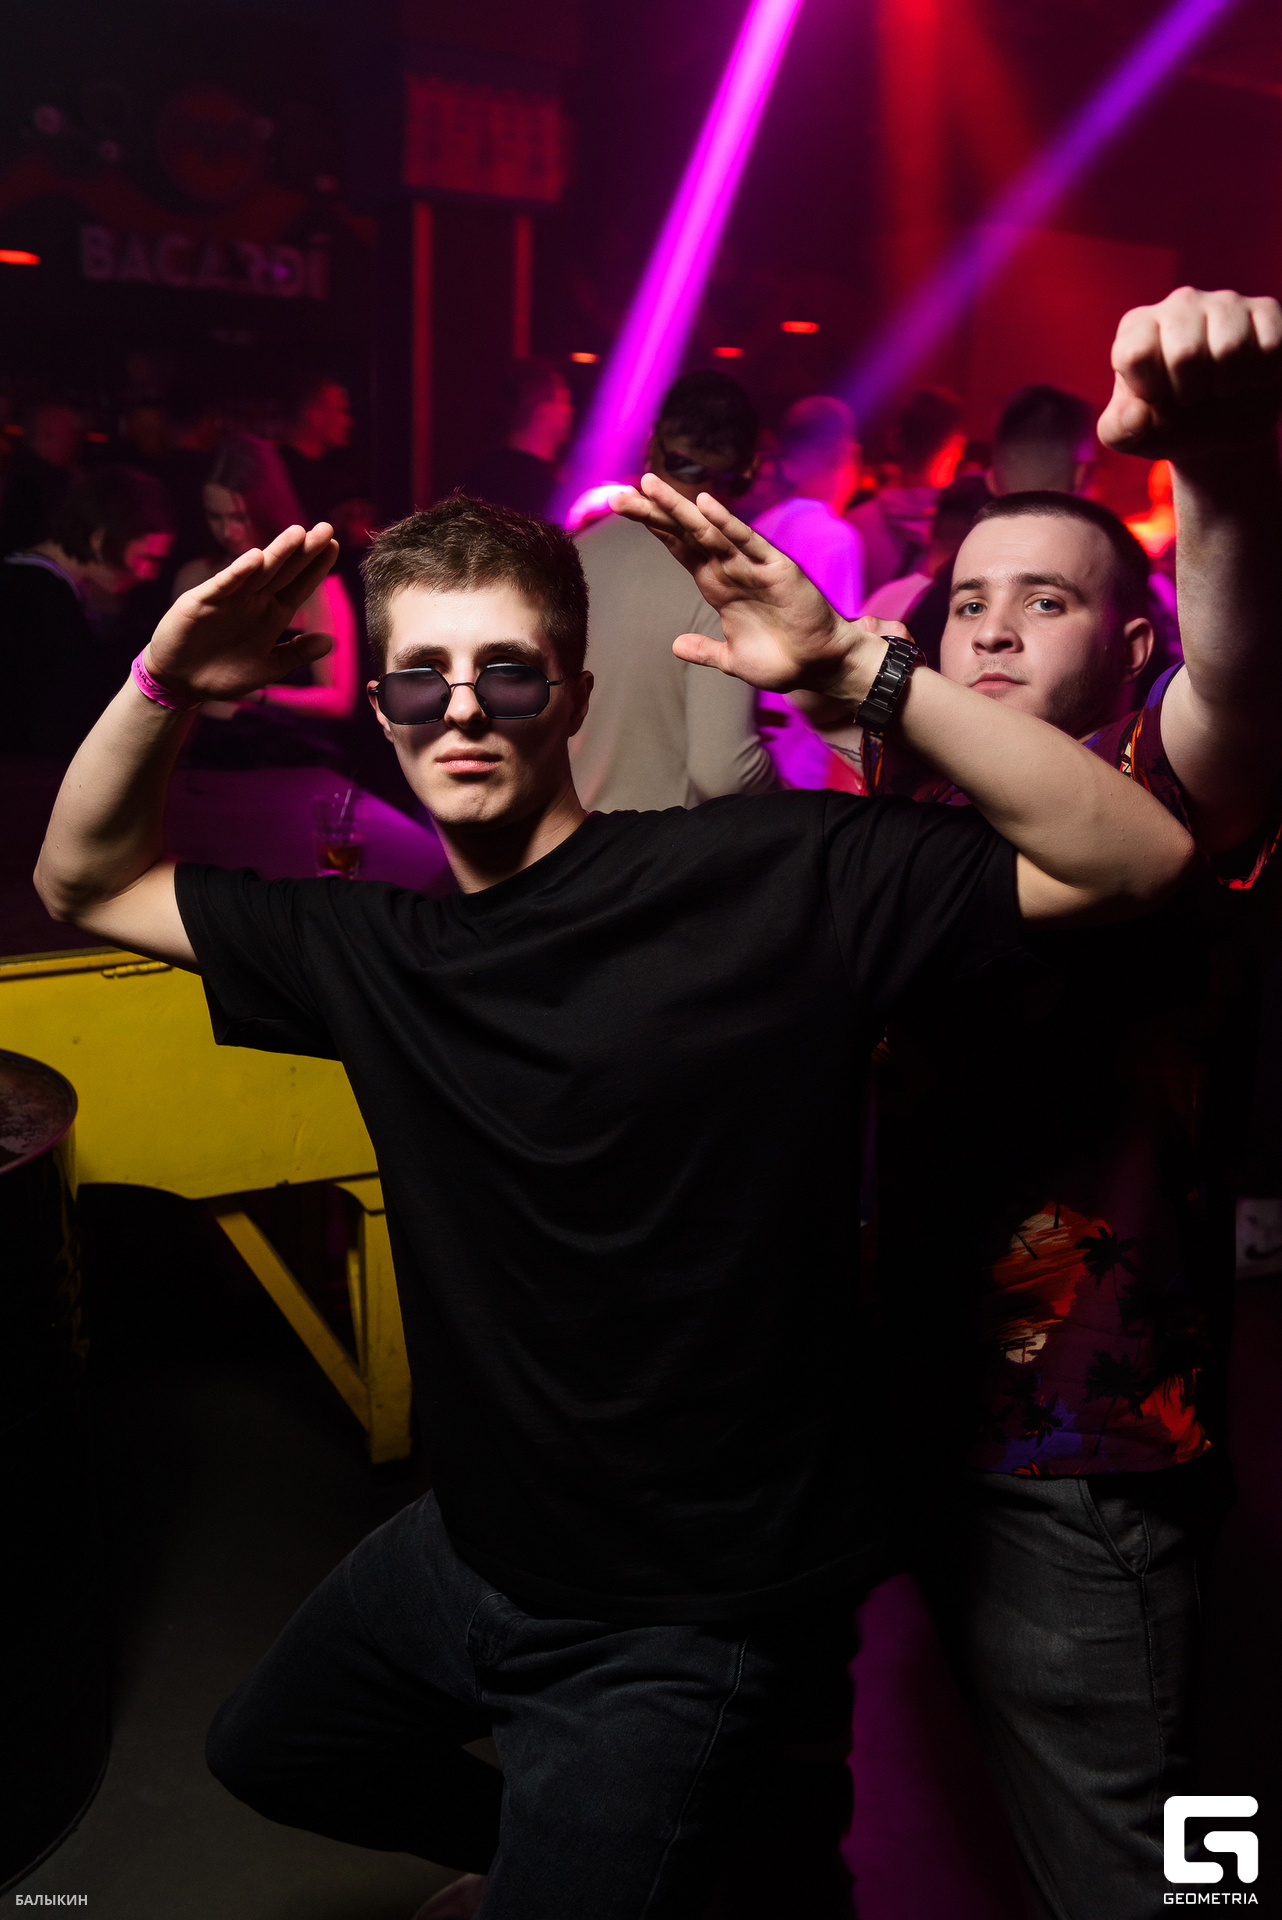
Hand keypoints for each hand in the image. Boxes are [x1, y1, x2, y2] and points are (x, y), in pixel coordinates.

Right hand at [143, 523, 338, 701]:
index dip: (316, 568)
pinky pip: (223, 585)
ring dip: (277, 553)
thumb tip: (330, 641)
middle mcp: (253, 601)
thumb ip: (296, 653)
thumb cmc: (224, 673)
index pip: (299, 586)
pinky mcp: (203, 602)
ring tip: (298, 533)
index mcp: (272, 615)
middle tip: (326, 528)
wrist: (181, 681)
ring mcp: (229, 599)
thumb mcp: (268, 667)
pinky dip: (238, 573)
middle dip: (304, 550)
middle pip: (283, 571)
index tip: (336, 546)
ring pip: (258, 571)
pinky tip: (255, 558)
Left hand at [610, 474, 885, 696]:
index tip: (620, 510)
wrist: (820, 667)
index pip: (678, 546)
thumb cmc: (781, 661)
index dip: (652, 527)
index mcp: (717, 584)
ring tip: (648, 486)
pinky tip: (705, 505)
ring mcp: (751, 565)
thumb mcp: (733, 659)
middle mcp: (730, 568)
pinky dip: (727, 523)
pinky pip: (747, 542)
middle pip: (684, 532)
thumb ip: (705, 650)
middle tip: (616, 496)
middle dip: (652, 513)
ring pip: (709, 530)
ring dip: (679, 508)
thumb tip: (676, 645)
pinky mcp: (776, 569)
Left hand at [1098, 287, 1281, 463]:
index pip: (1135, 353)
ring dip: (1227, 384)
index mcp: (1137, 327)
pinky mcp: (1265, 310)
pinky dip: (1260, 375)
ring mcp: (1225, 302)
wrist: (1219, 431)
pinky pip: (1270, 344)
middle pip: (1185, 352)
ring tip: (1220, 385)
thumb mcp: (1131, 436)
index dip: (1151, 389)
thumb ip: (1118, 429)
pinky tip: (1249, 376)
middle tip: (1193, 395)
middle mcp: (1180, 303)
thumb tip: (1139, 414)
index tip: (1157, 397)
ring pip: (1230, 347)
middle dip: (1191, 391)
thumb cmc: (1168, 425)